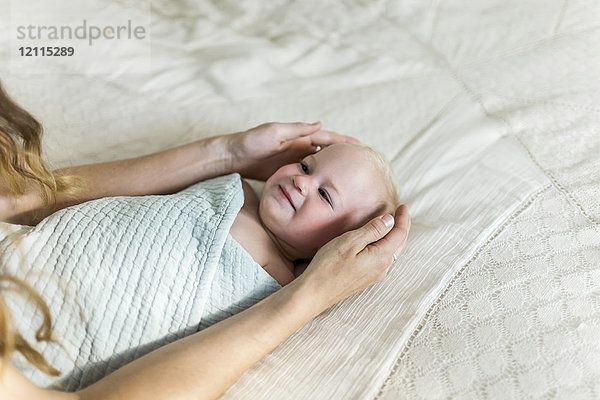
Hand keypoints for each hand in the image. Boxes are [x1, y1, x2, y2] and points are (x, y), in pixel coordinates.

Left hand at [226, 122, 359, 180]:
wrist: (232, 157)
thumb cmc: (251, 142)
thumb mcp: (274, 132)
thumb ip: (297, 130)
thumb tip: (320, 124)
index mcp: (298, 137)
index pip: (327, 139)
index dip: (344, 142)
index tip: (361, 147)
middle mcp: (298, 148)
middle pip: (326, 152)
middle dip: (342, 156)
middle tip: (360, 163)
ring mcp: (293, 161)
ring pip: (318, 166)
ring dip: (331, 169)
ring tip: (348, 177)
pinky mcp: (286, 173)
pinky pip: (306, 177)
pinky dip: (317, 180)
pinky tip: (324, 189)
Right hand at [299, 204, 410, 309]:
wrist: (315, 293)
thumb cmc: (329, 266)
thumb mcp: (350, 241)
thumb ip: (373, 230)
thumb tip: (389, 220)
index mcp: (381, 257)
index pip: (399, 234)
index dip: (403, 218)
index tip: (403, 206)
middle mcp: (382, 268)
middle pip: (399, 244)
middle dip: (401, 227)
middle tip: (400, 212)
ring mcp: (374, 275)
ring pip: (392, 252)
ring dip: (394, 237)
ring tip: (392, 224)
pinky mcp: (365, 279)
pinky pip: (383, 259)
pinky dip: (386, 246)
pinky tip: (379, 242)